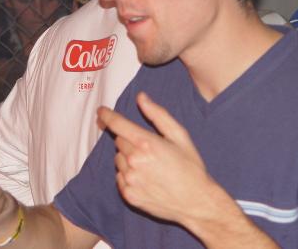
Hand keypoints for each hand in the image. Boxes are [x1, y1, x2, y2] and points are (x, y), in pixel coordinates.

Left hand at [97, 92, 214, 224]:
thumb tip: (141, 97)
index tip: (101, 111)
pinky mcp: (129, 195)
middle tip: (149, 148)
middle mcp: (135, 161)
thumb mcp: (180, 135)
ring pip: (118, 159)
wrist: (196, 201)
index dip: (107, 116)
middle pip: (119, 141)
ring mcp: (130, 180)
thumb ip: (158, 114)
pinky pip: (120, 177)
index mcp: (147, 143)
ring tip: (150, 165)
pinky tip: (146, 178)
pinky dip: (128, 174)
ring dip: (128, 158)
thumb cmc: (191, 166)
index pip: (118, 124)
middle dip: (130, 140)